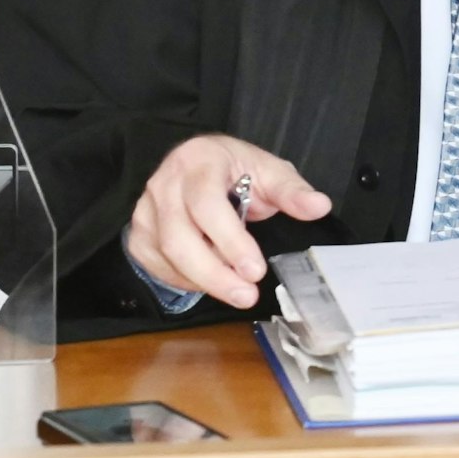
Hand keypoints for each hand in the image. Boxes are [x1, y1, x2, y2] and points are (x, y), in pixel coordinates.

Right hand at [126, 134, 332, 307]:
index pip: (208, 206)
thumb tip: (319, 206)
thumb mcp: (268, 170)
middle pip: (179, 239)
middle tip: (247, 296)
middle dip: (215, 274)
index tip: (256, 270)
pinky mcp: (139, 234)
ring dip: (203, 281)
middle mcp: (163, 185)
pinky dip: (185, 281)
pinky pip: (157, 266)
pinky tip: (211, 283)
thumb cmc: (235, 169)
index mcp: (198, 162)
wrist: (197, 162)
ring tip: (238, 292)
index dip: (231, 242)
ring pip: (166, 257)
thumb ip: (292, 191)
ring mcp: (145, 211)